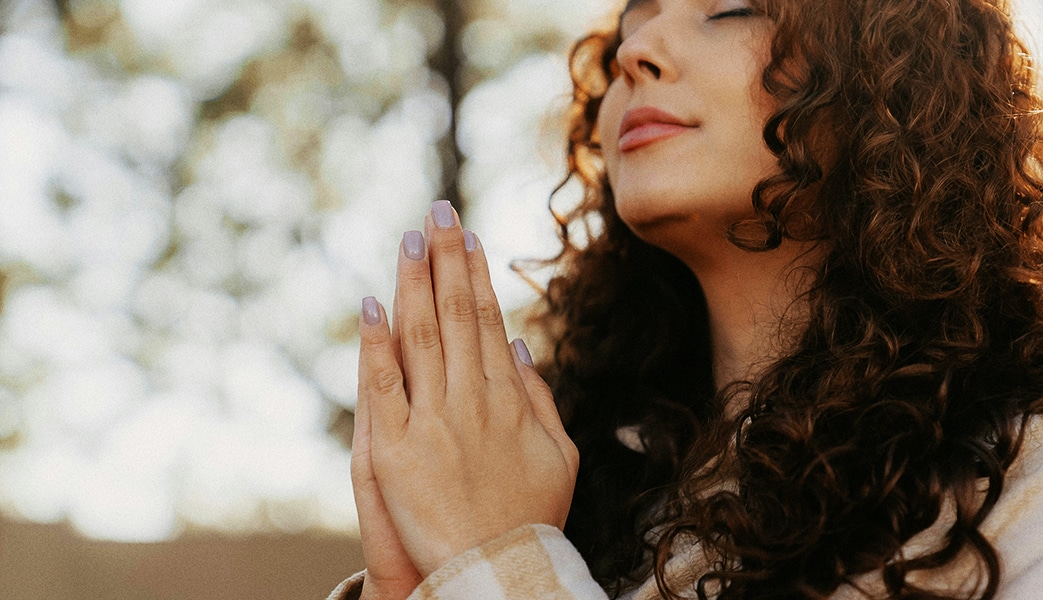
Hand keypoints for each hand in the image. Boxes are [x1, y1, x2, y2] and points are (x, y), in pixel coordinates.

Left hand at [357, 201, 578, 576]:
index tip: (465, 235)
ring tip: (409, 238)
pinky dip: (376, 342)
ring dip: (415, 283)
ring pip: (420, 337)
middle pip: (455, 316)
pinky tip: (373, 302)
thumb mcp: (559, 456)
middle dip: (445, 259)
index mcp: (509, 400)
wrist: (494, 573)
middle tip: (436, 211)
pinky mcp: (395, 450)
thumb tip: (517, 344)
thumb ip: (539, 398)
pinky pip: (384, 385)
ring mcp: (433, 423)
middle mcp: (472, 401)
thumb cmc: (530, 517)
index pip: (487, 320)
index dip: (474, 274)